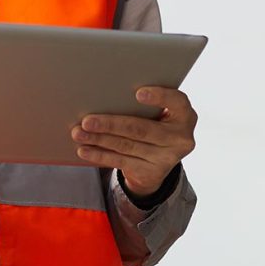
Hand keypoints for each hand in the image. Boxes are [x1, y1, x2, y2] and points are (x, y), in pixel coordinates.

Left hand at [71, 86, 196, 197]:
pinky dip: (100, 154)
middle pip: (142, 129)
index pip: (178, 102)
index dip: (159, 97)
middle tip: (87, 120)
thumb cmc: (154, 123)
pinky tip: (85, 149)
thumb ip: (143, 104)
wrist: (159, 160)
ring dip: (99, 139)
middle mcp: (180, 138)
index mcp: (185, 116)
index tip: (138, 93)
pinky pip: (121, 162)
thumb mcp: (158, 113)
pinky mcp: (151, 172)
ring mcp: (166, 158)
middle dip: (111, 124)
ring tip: (79, 133)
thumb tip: (106, 94)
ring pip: (127, 146)